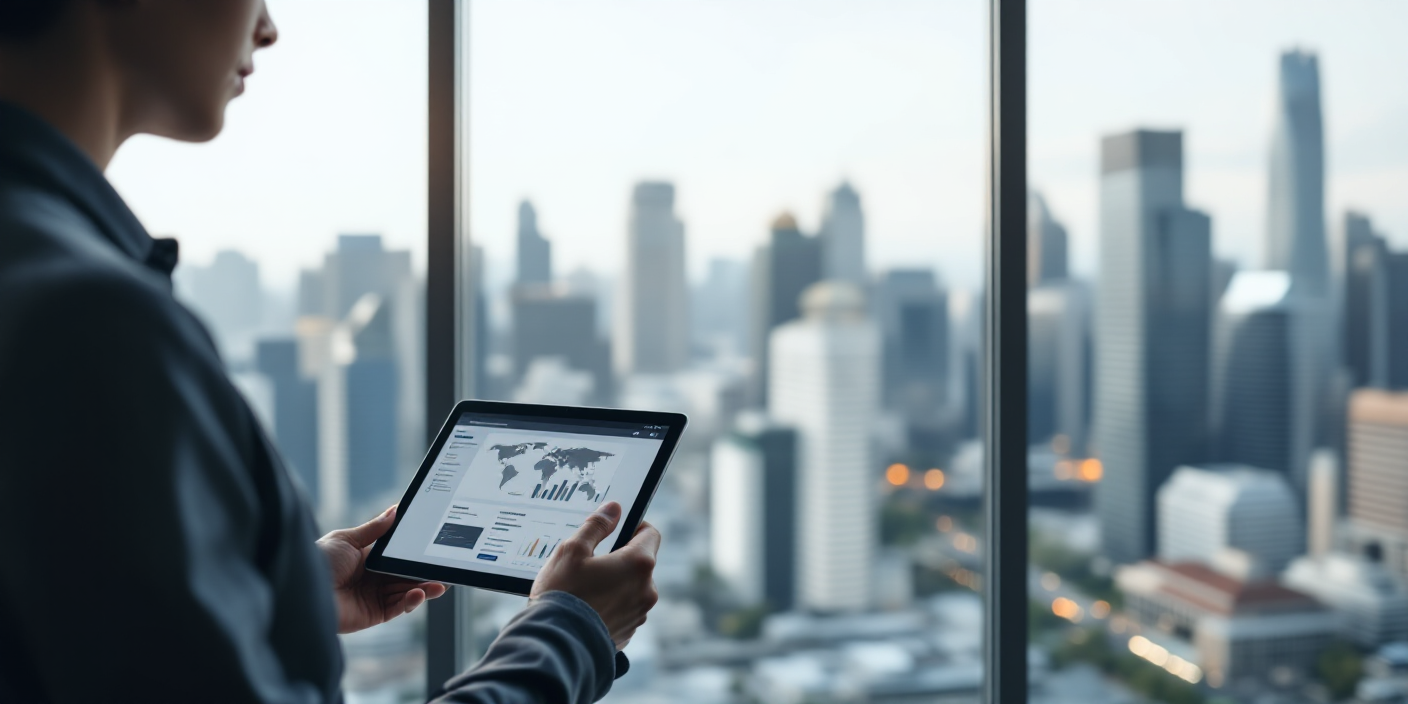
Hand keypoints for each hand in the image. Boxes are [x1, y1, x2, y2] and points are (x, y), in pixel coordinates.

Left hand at [317, 505, 447, 633]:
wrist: (302, 592)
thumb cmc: (319, 562)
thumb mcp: (346, 539)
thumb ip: (373, 529)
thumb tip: (394, 510)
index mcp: (367, 558)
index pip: (398, 555)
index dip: (415, 553)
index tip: (433, 547)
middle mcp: (373, 577)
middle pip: (406, 574)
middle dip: (426, 572)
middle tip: (445, 567)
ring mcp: (375, 596)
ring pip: (407, 591)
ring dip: (425, 587)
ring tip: (440, 583)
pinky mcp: (374, 614)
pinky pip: (398, 607)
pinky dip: (411, 601)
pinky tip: (419, 592)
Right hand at [532, 502, 660, 649]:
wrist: (556, 645)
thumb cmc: (563, 595)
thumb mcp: (572, 550)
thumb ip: (596, 526)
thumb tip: (614, 509)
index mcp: (638, 564)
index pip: (650, 534)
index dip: (635, 526)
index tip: (616, 528)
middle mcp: (646, 590)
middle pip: (639, 562)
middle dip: (619, 558)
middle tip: (590, 561)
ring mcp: (639, 613)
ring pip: (631, 587)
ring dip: (615, 583)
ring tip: (584, 588)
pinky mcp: (628, 632)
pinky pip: (624, 609)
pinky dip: (611, 605)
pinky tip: (587, 607)